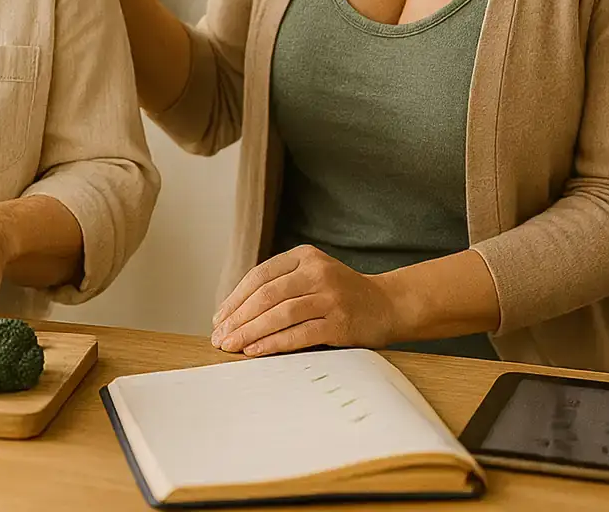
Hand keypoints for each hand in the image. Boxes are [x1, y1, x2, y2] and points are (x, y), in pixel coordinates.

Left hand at [210, 245, 400, 356]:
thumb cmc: (342, 295)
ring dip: (250, 332)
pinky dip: (273, 343)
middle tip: (219, 337)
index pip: (260, 276)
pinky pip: (299, 333)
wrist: (389, 305)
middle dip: (238, 318)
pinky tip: (255, 351)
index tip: (219, 318)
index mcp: (305, 256)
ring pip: (280, 313)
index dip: (235, 298)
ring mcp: (330, 296)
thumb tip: (235, 313)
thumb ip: (282, 285)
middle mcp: (317, 272)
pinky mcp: (340, 322)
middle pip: (266, 295)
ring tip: (231, 346)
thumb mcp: (313, 276)